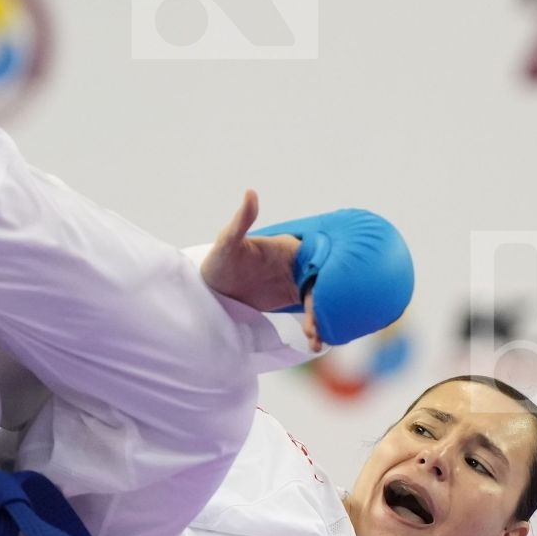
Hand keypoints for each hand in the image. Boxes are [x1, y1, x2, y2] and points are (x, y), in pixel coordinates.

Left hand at [201, 190, 322, 351]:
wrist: (211, 286)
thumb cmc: (219, 259)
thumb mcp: (228, 241)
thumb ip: (241, 220)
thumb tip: (251, 192)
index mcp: (288, 249)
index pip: (317, 263)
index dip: (325, 280)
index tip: (323, 299)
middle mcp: (296, 265)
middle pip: (322, 285)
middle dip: (325, 307)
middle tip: (318, 328)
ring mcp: (293, 283)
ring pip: (317, 301)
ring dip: (321, 321)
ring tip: (317, 342)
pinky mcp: (288, 298)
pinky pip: (308, 313)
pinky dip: (314, 327)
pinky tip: (314, 343)